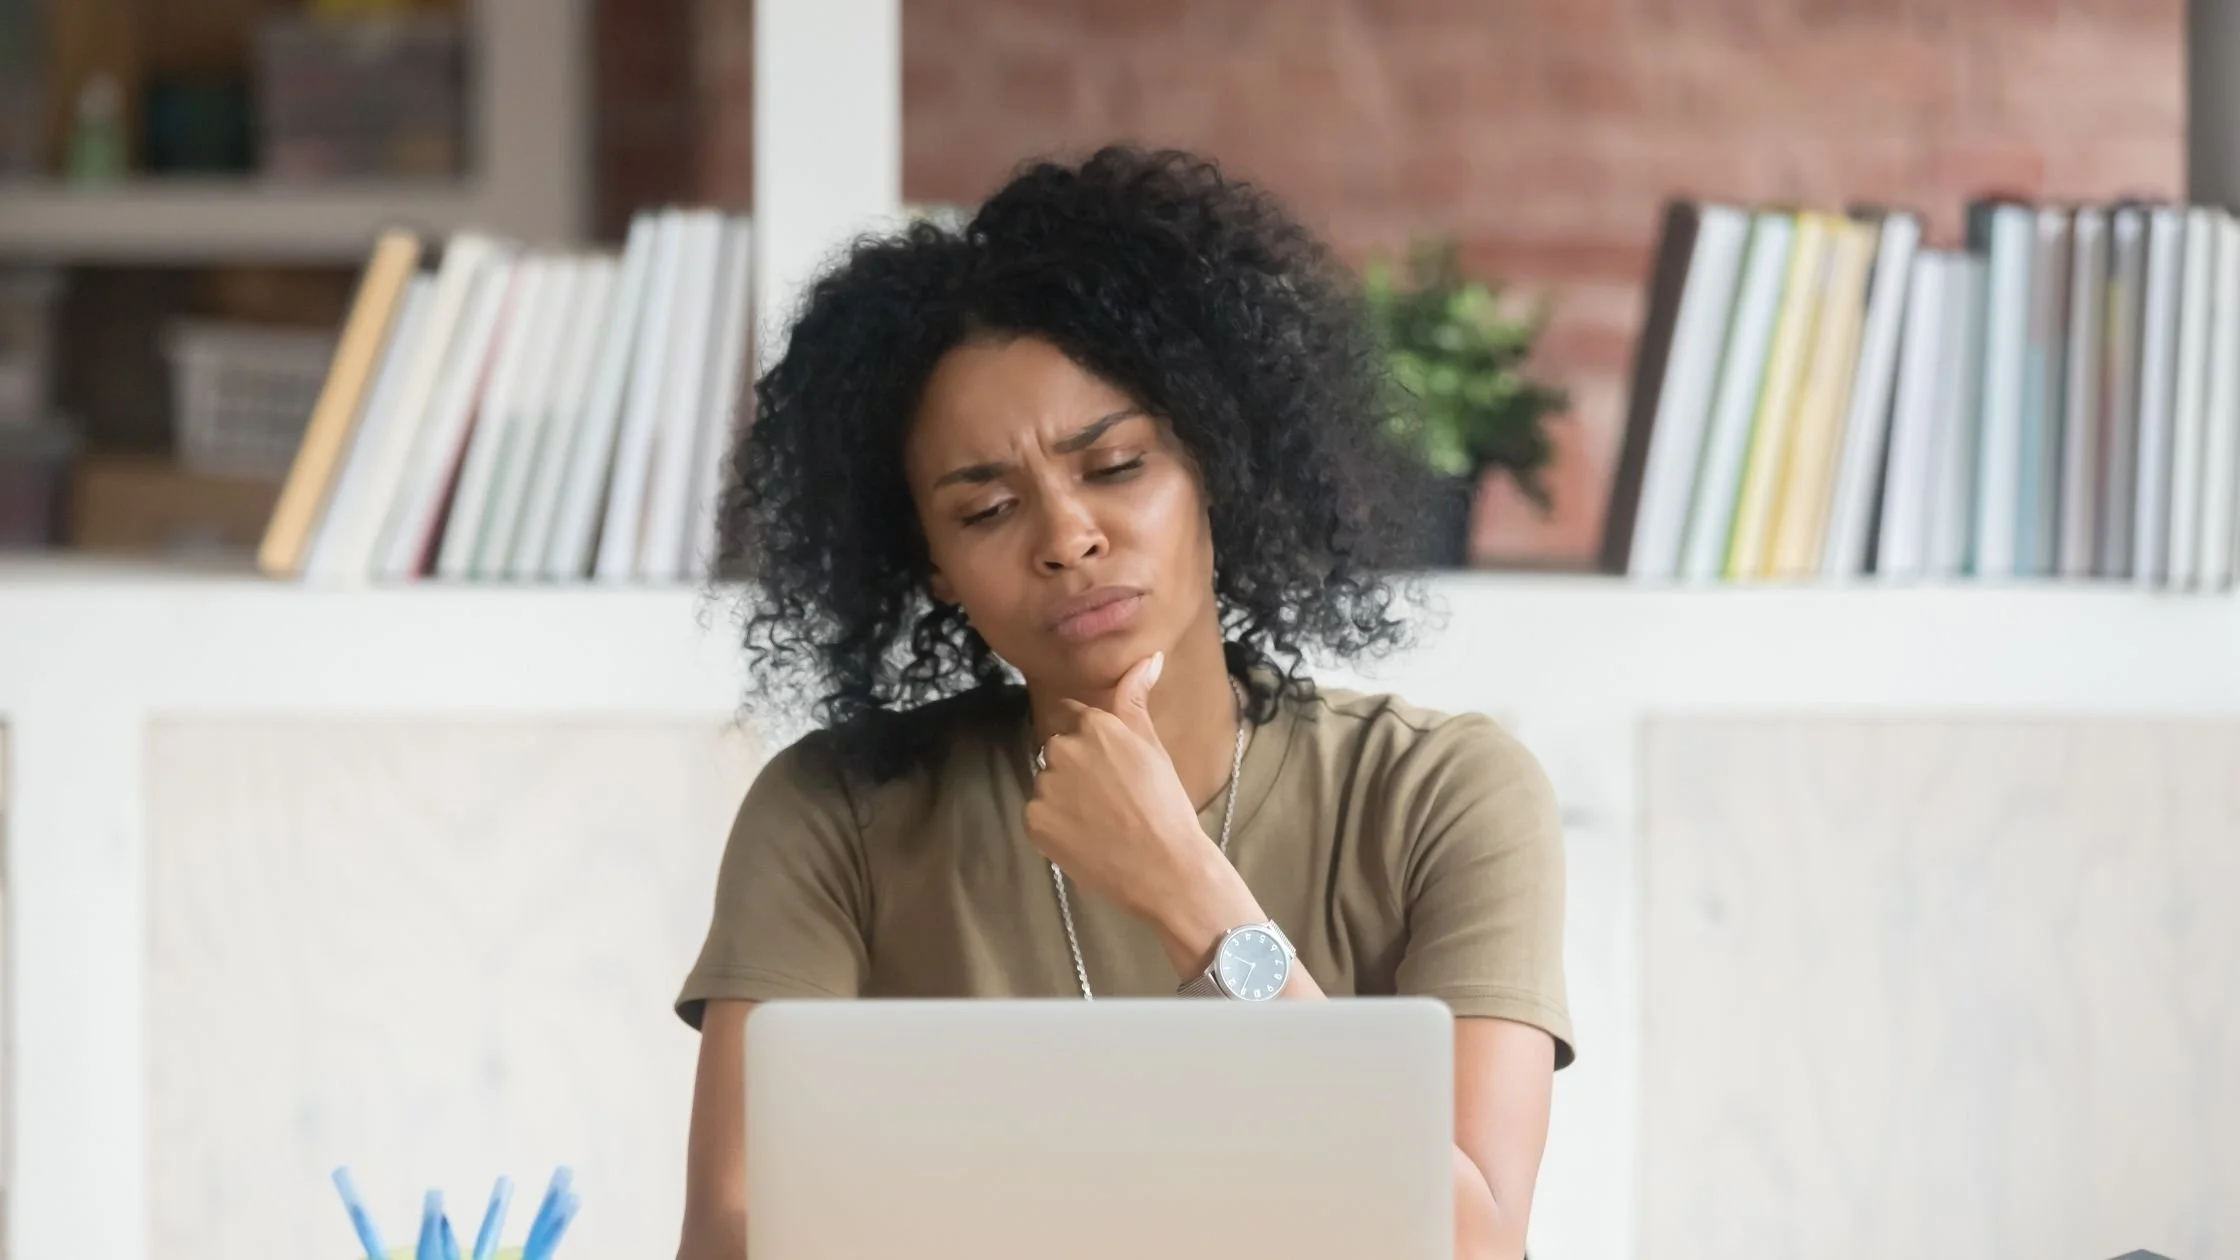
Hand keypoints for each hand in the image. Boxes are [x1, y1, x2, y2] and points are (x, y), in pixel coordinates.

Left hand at [1022, 651, 1212, 920]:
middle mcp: (1063, 749)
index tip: (1109, 766)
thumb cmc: (1166, 805)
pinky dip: (1056, 826)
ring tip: (1100, 822)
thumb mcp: (1153, 745)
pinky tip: (1085, 839)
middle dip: (1077, 770)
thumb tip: (1149, 656)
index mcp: (1094, 726)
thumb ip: (1136, 697)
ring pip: (1048, 784)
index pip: (1073, 716)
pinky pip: (1039, 816)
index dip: (1091, 743)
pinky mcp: (1034, 820)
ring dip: (1065, 798)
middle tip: (1111, 799)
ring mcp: (1044, 786)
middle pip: (1059, 751)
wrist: (1164, 867)